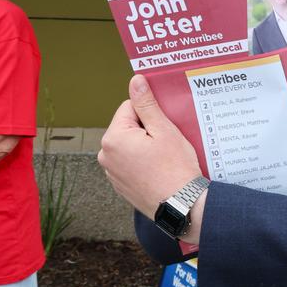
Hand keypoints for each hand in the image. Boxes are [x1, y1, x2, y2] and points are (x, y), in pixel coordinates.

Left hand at [98, 75, 203, 217]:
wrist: (181, 205)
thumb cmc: (175, 167)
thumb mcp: (164, 130)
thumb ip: (147, 104)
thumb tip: (135, 80)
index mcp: (114, 137)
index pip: (130, 107)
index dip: (151, 113)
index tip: (164, 126)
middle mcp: (105, 154)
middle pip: (127, 126)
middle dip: (146, 129)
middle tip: (166, 142)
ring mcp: (111, 172)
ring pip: (129, 145)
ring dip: (143, 146)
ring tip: (163, 158)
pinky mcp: (119, 185)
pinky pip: (129, 162)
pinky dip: (142, 162)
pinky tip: (158, 169)